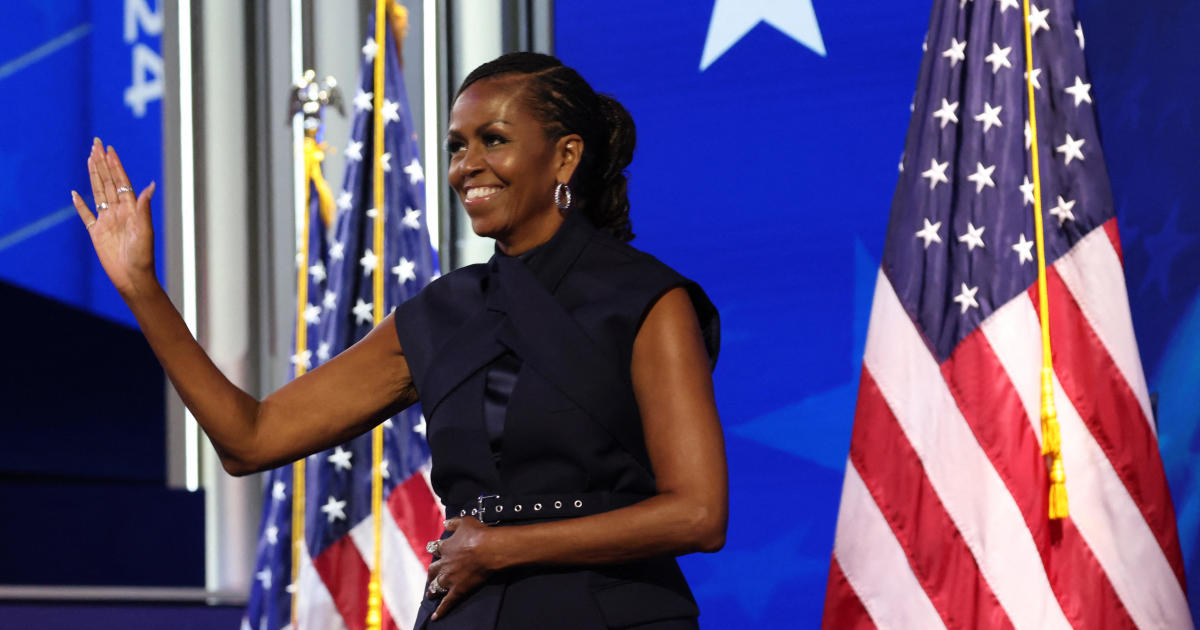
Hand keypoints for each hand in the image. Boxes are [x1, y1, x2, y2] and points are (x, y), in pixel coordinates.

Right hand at [72, 138, 157, 297]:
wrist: (133, 277)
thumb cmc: (143, 256)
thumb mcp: (145, 229)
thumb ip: (144, 207)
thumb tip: (150, 185)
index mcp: (131, 208)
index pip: (121, 181)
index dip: (115, 164)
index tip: (109, 148)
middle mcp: (119, 211)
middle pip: (108, 182)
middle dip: (102, 162)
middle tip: (96, 144)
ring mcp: (106, 221)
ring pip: (97, 192)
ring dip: (94, 175)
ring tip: (90, 158)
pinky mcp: (96, 233)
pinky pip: (86, 215)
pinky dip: (79, 204)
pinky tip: (74, 194)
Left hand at [426, 517, 498, 619]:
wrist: (488, 549)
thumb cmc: (479, 534)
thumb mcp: (465, 521)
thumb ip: (453, 523)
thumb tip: (445, 523)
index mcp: (445, 547)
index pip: (435, 548)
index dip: (434, 549)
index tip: (434, 549)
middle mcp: (444, 563)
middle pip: (432, 569)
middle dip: (431, 572)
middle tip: (430, 575)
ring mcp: (450, 578)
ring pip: (436, 585)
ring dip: (432, 589)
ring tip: (430, 593)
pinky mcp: (458, 589)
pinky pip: (447, 602)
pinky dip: (441, 610)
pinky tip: (435, 617)